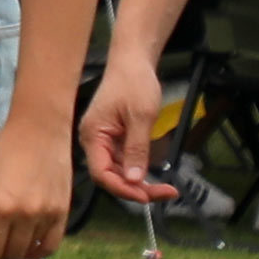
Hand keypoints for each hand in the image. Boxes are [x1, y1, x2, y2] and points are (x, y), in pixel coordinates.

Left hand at [0, 108, 74, 258]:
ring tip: (11, 253)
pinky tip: (31, 249)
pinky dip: (40, 251)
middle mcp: (24, 215)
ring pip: (32, 252)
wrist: (40, 131)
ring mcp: (46, 215)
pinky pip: (52, 243)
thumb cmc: (6, 150)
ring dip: (19, 256)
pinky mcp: (62, 211)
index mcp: (0, 207)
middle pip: (11, 254)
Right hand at [78, 55, 172, 206]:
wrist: (133, 61)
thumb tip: (135, 180)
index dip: (123, 188)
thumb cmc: (134, 82)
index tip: (147, 196)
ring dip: (139, 182)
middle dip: (136, 188)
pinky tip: (155, 175)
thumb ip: (137, 149)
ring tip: (165, 188)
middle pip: (110, 176)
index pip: (101, 173)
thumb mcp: (141, 116)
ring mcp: (103, 140)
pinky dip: (139, 170)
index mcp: (93, 135)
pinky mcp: (113, 139)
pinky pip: (123, 161)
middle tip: (165, 193)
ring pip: (119, 171)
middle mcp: (93, 141)